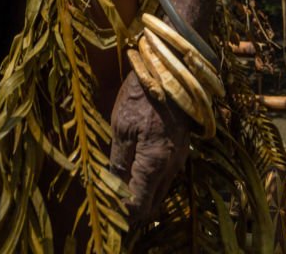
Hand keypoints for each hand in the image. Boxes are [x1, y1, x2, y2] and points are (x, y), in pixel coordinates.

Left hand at [109, 70, 190, 223]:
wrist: (172, 73)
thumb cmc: (143, 97)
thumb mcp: (122, 126)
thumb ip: (119, 160)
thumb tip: (112, 187)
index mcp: (154, 165)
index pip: (139, 207)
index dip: (122, 212)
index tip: (106, 206)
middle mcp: (170, 169)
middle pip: (151, 204)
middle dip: (132, 206)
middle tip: (110, 197)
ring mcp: (178, 160)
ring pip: (159, 191)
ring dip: (141, 193)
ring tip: (117, 183)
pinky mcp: (180, 150)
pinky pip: (164, 176)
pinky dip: (149, 180)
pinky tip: (133, 168)